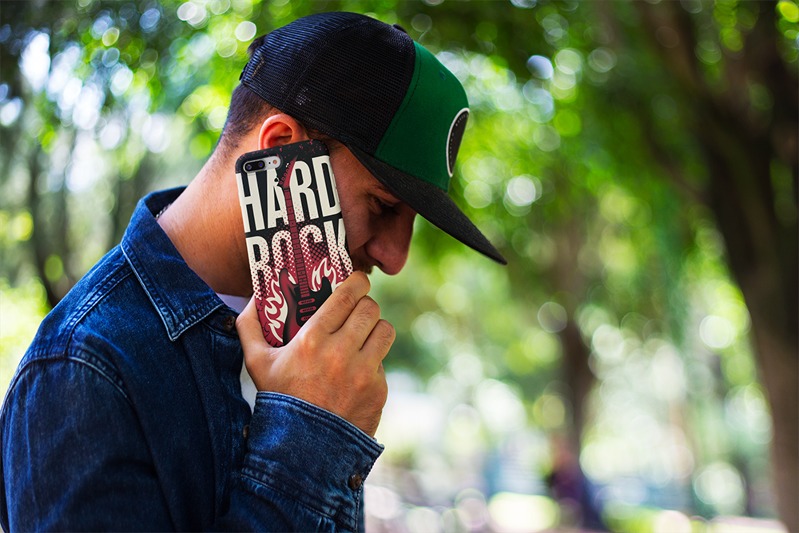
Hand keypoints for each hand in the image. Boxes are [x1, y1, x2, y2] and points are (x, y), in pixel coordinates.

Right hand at [236, 272, 393, 436]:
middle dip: (365, 305)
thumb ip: (249, 327)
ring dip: (375, 329)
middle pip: (370, 309)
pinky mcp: (378, 390)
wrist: (302, 449)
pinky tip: (357, 371)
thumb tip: (253, 299)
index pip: (347, 295)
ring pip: (385, 330)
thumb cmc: (279, 400)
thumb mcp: (256, 363)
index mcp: (312, 339)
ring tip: (364, 335)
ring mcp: (363, 372)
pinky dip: (373, 362)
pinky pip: (383, 362)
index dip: (357, 282)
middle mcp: (341, 352)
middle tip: (358, 310)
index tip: (358, 280)